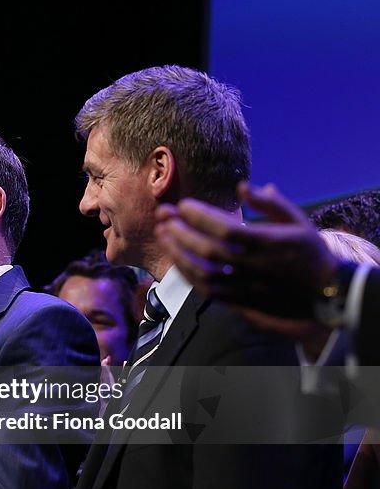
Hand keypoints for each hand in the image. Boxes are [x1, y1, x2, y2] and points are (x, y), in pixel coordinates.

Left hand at [155, 182, 338, 317]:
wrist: (325, 292)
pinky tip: (176, 258)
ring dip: (178, 252)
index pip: (227, 229)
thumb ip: (270, 204)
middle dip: (181, 232)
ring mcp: (246, 287)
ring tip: (162, 234)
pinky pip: (206, 290)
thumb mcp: (298, 221)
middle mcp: (255, 267)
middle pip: (208, 250)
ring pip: (203, 273)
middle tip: (164, 216)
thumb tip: (243, 186)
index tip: (184, 204)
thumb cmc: (309, 251)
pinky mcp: (240, 302)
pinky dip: (187, 274)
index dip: (201, 217)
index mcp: (270, 244)